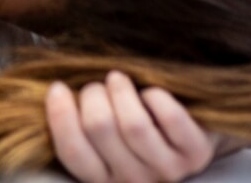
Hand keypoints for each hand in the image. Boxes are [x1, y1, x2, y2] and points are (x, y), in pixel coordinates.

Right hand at [46, 72, 217, 181]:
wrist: (188, 135)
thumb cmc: (133, 127)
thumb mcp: (104, 136)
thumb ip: (80, 124)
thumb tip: (54, 93)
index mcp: (103, 179)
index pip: (73, 152)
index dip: (60, 115)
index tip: (58, 87)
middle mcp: (133, 181)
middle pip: (100, 129)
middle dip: (92, 95)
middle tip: (97, 85)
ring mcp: (167, 170)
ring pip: (134, 125)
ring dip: (121, 91)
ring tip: (117, 78)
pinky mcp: (196, 154)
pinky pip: (169, 117)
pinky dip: (155, 96)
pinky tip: (150, 92)